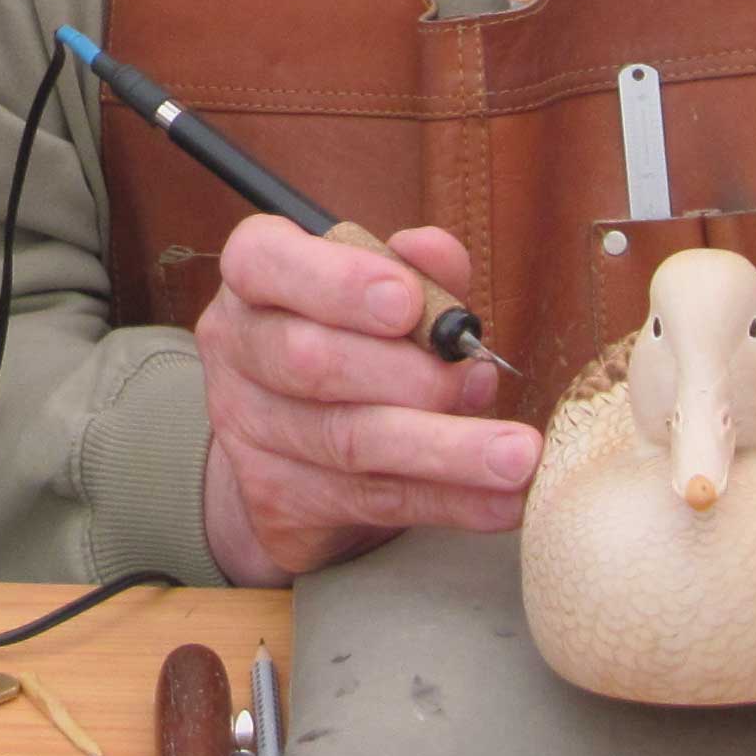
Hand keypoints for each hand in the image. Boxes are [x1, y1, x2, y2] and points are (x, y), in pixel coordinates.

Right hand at [192, 215, 533, 585]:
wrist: (295, 448)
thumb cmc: (352, 343)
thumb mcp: (380, 293)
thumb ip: (416, 270)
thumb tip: (434, 253)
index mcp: (255, 278)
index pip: (265, 263)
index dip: (336, 282)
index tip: (406, 301)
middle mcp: (238, 347)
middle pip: (308, 360)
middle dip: (405, 375)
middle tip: (477, 381)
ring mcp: (248, 429)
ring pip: (346, 441)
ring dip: (444, 450)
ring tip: (517, 455)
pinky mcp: (277, 499)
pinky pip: (372, 500)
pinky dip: (448, 501)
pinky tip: (502, 500)